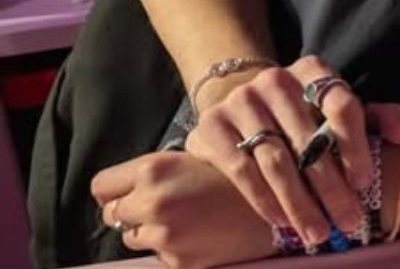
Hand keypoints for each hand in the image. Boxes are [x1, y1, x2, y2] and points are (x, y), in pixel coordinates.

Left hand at [93, 151, 275, 268]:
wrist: (283, 202)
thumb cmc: (243, 172)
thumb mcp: (198, 154)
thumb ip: (158, 169)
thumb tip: (127, 184)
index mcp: (154, 169)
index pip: (101, 186)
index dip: (114, 189)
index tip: (129, 190)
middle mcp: (153, 202)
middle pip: (112, 214)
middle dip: (131, 211)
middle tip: (162, 205)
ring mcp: (165, 235)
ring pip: (133, 237)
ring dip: (151, 231)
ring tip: (186, 219)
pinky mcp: (178, 260)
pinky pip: (160, 255)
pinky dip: (174, 248)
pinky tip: (201, 234)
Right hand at [183, 55, 399, 247]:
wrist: (236, 100)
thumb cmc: (302, 111)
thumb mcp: (337, 107)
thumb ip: (375, 116)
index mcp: (312, 69)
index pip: (340, 105)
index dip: (355, 145)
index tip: (364, 182)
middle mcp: (275, 80)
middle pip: (309, 141)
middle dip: (332, 188)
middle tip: (349, 221)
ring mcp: (240, 101)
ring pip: (276, 160)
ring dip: (299, 202)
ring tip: (317, 232)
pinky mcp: (211, 126)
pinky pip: (242, 170)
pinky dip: (264, 199)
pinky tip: (281, 222)